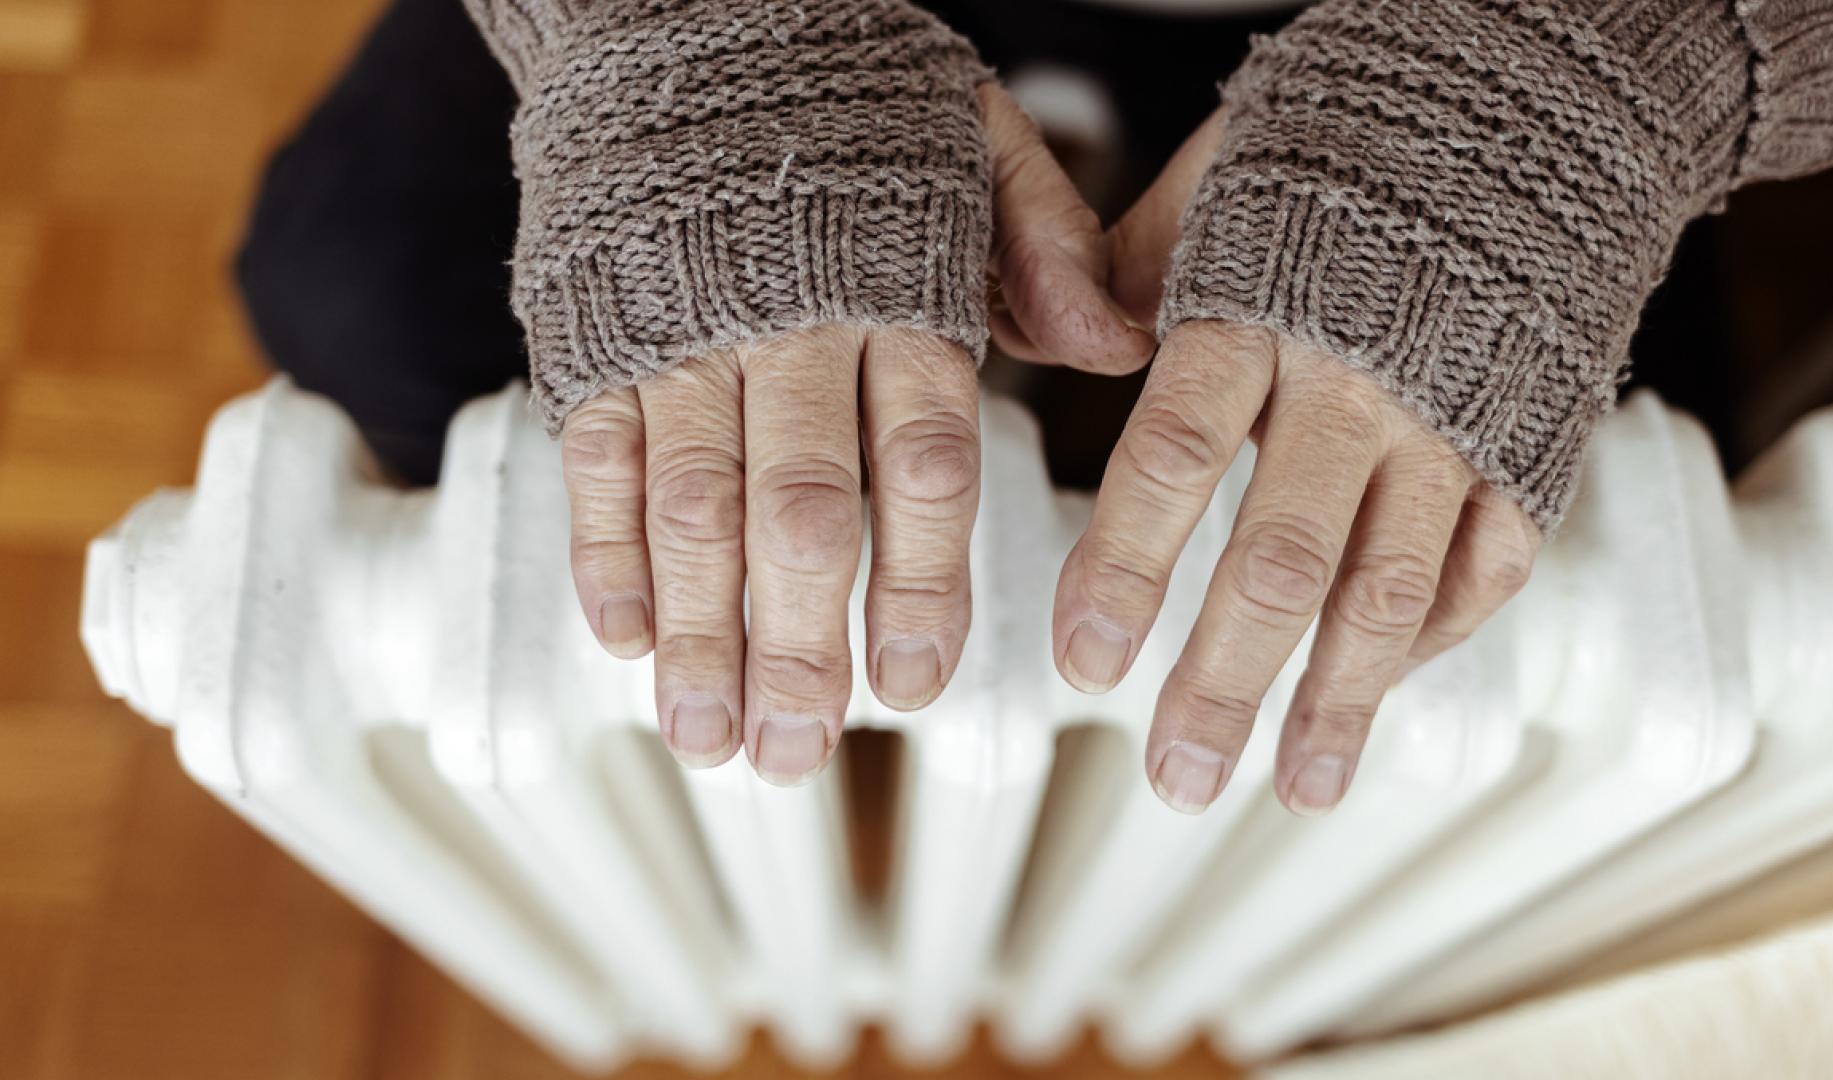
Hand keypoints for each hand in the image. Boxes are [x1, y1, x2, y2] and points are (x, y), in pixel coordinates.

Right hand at [561, 85, 1153, 784]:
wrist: (688, 8)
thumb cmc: (850, 98)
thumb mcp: (977, 141)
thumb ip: (1046, 246)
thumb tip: (1119, 346)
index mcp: (900, 290)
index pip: (922, 461)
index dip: (918, 583)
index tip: (914, 684)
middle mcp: (790, 322)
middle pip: (799, 510)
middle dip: (797, 644)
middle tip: (798, 754)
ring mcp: (684, 332)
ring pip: (689, 503)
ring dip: (697, 631)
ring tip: (708, 734)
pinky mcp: (597, 332)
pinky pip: (595, 455)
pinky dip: (604, 548)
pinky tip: (621, 636)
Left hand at [1055, 114, 1543, 815]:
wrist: (1550, 87)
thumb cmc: (1363, 127)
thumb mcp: (1228, 170)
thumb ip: (1135, 260)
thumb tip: (1064, 337)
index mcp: (1263, 307)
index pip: (1174, 456)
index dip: (1126, 568)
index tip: (1083, 661)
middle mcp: (1360, 379)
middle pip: (1282, 559)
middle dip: (1223, 681)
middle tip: (1174, 774)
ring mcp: (1457, 420)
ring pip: (1391, 588)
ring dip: (1336, 702)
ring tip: (1293, 788)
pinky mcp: (1532, 439)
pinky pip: (1490, 563)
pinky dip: (1436, 636)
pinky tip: (1382, 694)